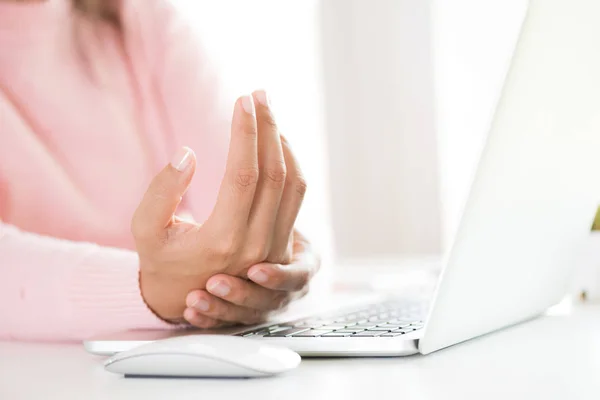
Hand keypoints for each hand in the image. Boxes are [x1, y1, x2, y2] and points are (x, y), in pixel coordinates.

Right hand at [132, 91, 307, 321]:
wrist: (183, 297)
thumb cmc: (160, 259)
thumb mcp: (146, 229)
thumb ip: (162, 192)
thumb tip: (188, 153)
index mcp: (220, 240)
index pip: (244, 174)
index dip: (246, 133)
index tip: (242, 100)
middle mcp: (255, 244)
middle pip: (275, 174)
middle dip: (268, 127)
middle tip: (259, 94)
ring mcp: (273, 246)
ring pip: (293, 184)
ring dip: (283, 142)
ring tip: (268, 112)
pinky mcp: (281, 243)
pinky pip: (296, 197)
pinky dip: (291, 164)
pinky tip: (277, 142)